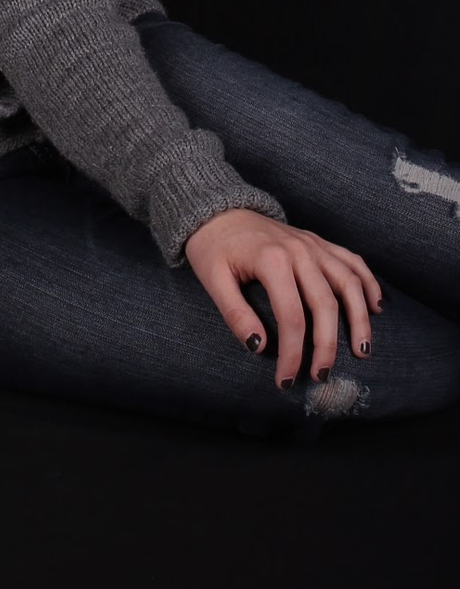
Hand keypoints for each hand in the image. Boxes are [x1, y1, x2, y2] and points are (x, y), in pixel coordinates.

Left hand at [184, 208, 384, 387]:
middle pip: (325, 305)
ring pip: (349, 283)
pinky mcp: (317, 241)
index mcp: (272, 260)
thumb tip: (259, 348)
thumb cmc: (212, 246)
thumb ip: (235, 313)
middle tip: (320, 375)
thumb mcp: (212, 279)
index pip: (291, 317)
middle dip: (326, 346)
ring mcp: (312, 244)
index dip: (292, 354)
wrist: (216, 209)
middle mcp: (299, 250)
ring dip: (360, 319)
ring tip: (362, 351)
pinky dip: (368, 283)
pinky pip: (352, 261)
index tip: (285, 380)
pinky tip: (375, 307)